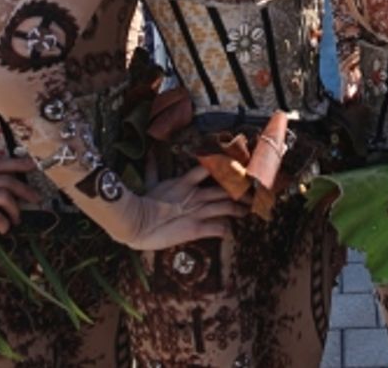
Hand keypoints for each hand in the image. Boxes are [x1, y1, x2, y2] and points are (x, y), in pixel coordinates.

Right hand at [106, 165, 244, 250]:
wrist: (137, 221)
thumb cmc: (142, 202)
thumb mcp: (149, 183)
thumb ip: (153, 168)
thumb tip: (150, 154)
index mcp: (185, 182)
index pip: (209, 168)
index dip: (224, 167)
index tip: (236, 168)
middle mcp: (195, 195)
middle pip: (224, 190)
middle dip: (239, 192)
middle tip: (251, 193)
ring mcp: (198, 211)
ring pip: (226, 207)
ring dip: (238, 210)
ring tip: (246, 211)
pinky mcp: (196, 228)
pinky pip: (217, 228)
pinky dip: (225, 230)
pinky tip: (229, 232)